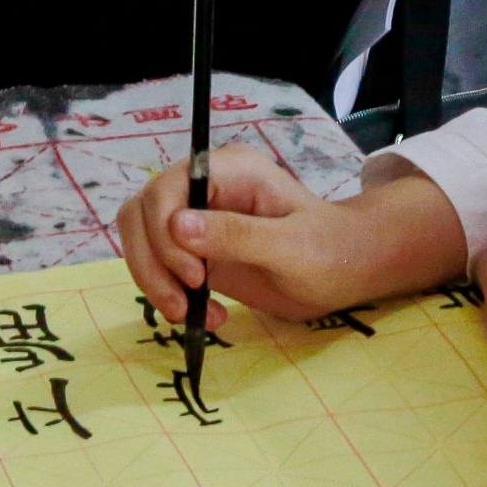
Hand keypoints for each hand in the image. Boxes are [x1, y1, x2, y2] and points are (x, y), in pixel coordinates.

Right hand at [111, 144, 468, 331]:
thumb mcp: (289, 245)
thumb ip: (236, 234)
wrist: (345, 271)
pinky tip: (201, 314)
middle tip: (182, 302)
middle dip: (153, 261)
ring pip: (141, 239)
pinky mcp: (195, 252)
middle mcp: (204, 189)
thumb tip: (176, 226)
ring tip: (188, 313)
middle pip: (142, 212)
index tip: (193, 273)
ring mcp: (196, 220)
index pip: (167, 186)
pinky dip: (167, 293)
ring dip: (155, 281)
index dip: (164, 229)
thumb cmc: (329, 249)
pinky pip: (159, 266)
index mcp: (228, 171)